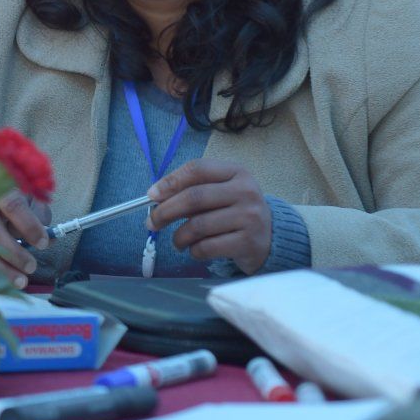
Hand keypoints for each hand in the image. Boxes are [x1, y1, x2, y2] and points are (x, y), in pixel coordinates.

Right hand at [0, 192, 45, 288]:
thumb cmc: (9, 200)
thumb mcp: (28, 201)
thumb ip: (40, 218)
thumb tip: (50, 240)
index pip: (13, 205)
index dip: (29, 226)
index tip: (43, 243)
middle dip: (13, 253)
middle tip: (31, 266)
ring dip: (0, 268)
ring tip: (20, 281)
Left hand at [150, 160, 271, 273]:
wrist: (269, 238)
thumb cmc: (233, 211)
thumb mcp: (219, 193)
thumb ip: (192, 191)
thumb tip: (154, 198)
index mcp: (236, 172)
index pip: (197, 169)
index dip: (170, 181)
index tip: (151, 195)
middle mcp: (246, 191)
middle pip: (194, 198)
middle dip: (165, 211)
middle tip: (151, 223)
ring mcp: (250, 216)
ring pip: (198, 226)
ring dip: (179, 236)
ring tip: (177, 241)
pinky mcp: (249, 242)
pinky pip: (207, 247)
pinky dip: (193, 251)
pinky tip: (195, 250)